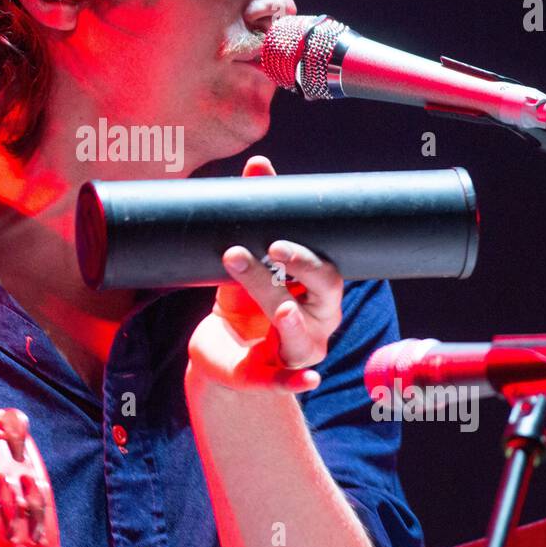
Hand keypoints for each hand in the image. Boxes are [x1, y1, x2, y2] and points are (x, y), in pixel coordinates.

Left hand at [187, 156, 344, 394]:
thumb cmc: (244, 297)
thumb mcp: (246, 258)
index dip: (305, 254)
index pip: (323, 266)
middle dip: (300, 271)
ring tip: (282, 310)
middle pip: (321, 293)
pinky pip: (288, 382)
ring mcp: (298, 350)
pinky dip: (298, 382)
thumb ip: (258, 214)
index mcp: (317, 289)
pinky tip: (308, 380)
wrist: (222, 349)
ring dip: (292, 321)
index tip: (275, 239)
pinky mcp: (273, 378)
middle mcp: (317, 319)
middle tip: (271, 249)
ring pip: (300, 335)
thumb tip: (259, 163)